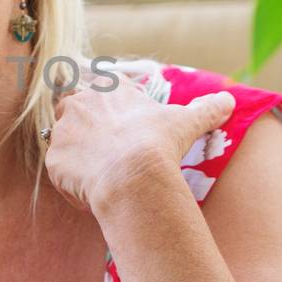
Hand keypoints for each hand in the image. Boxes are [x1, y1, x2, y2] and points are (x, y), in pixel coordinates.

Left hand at [44, 68, 235, 212]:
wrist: (134, 174)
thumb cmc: (159, 143)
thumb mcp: (187, 121)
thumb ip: (206, 109)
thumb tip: (228, 101)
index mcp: (107, 88)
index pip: (97, 89)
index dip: (107, 110)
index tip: (118, 128)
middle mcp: (78, 103)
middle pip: (73, 111)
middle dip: (85, 129)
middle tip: (107, 152)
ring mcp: (62, 132)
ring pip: (64, 141)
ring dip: (78, 155)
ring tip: (102, 174)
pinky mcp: (53, 160)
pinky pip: (60, 172)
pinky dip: (73, 182)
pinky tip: (94, 193)